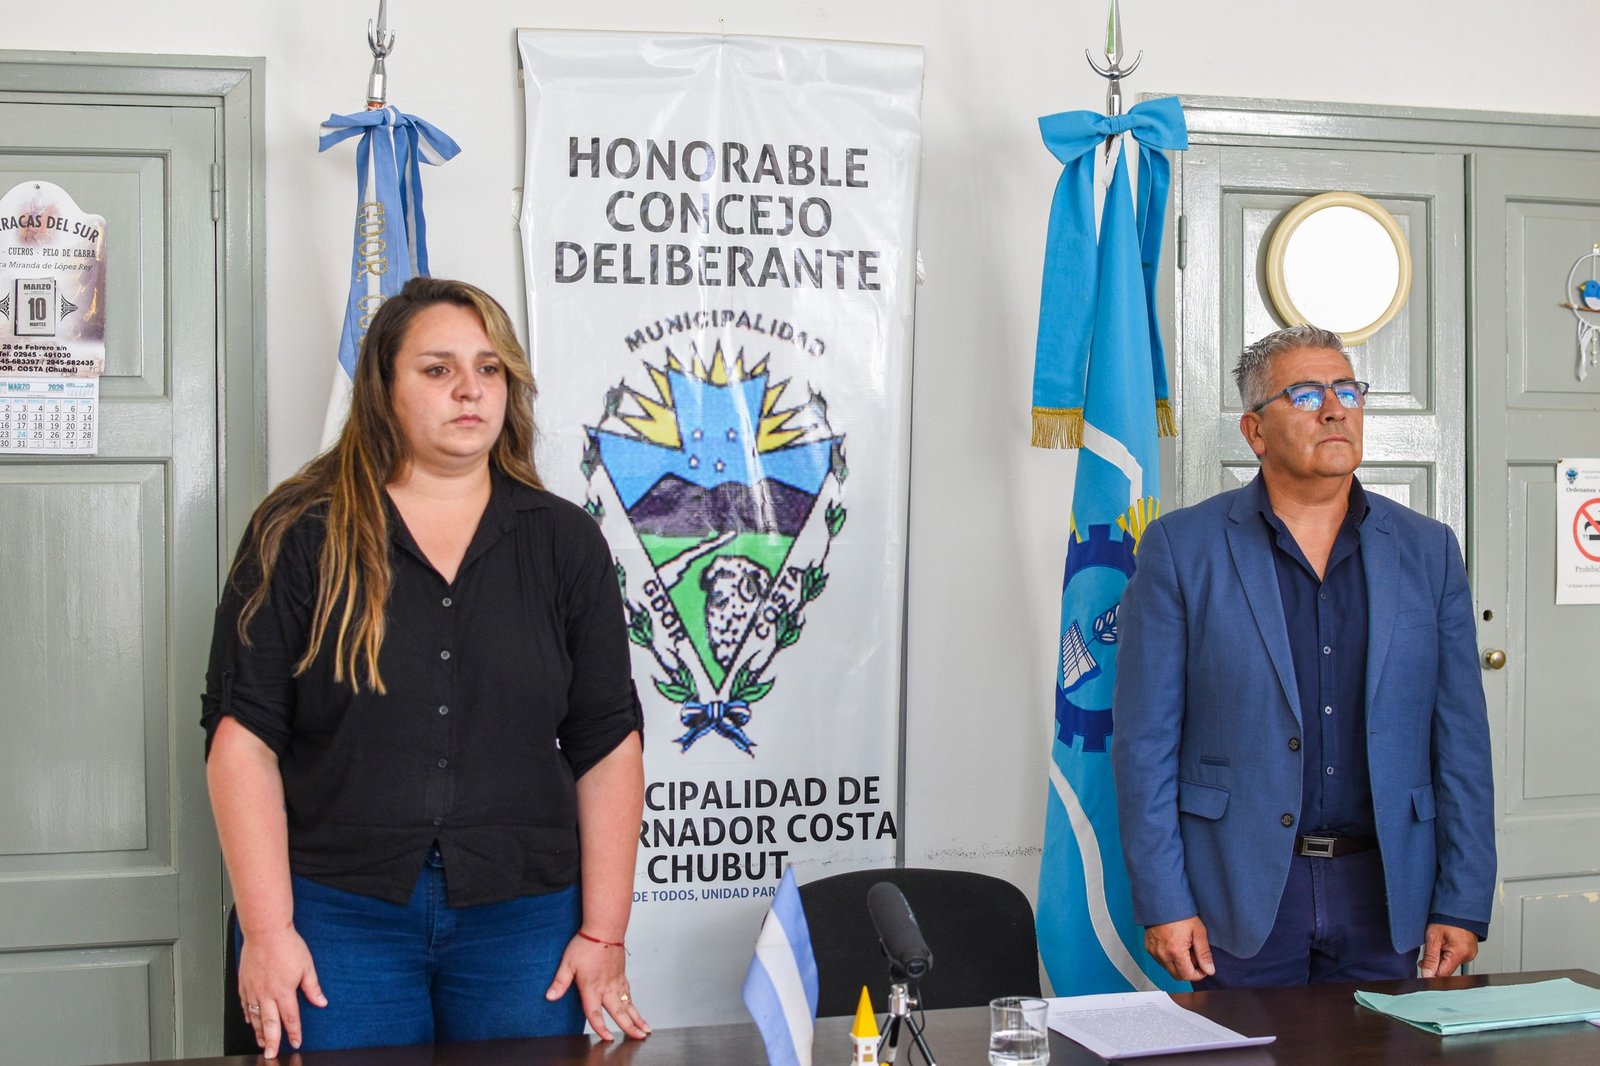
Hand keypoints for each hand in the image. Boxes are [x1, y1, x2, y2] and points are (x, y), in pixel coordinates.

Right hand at [237, 925, 327, 1056]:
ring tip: (262, 1043)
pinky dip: (247, 1015)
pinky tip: (249, 1021)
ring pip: (255, 1017)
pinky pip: (244, 1004)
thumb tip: (321, 1001)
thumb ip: (313, 987)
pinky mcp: (244, 983)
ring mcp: (253, 990)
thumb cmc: (286, 945)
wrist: (265, 931)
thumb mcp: (307, 966)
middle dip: (272, 1041)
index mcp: (284, 991)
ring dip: (259, 1032)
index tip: (296, 1041)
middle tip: (272, 1054)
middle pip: (270, 1024)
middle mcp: (267, 994)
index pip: (290, 1018)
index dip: (294, 1032)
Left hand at [546, 934, 649, 1040]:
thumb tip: (550, 996)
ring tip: (644, 1029)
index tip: (608, 1038)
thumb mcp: (567, 963)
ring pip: (628, 1004)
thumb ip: (560, 982)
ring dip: (637, 1017)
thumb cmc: (586, 943)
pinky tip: (634, 1007)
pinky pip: (628, 993)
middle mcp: (607, 987)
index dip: (601, 1028)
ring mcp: (616, 981)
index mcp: (592, 987)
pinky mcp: (621, 974)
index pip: (595, 1013)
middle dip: (629, 1027)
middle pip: (619, 1012)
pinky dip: (633, 1003)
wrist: (605, 928)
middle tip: (639, 1037)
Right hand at [1144, 916, 1215, 981]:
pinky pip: (1160, 961)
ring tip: (1183, 948)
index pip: (1188, 976)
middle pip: (1178, 976)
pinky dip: (1168, 958)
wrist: (1162, 901)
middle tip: (1194, 957)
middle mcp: (1162, 954)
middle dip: (1188, 971)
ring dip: (1178, 965)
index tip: (1203, 968)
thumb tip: (1209, 970)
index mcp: (1176, 952)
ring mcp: (1154, 952)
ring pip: (1169, 969)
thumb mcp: (1198, 932)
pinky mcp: (1148, 948)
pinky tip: (1173, 945)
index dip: (1199, 975)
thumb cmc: (1179, 913)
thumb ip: (1204, 954)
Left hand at [1419, 923, 1477, 977]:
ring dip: (1441, 957)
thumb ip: (1430, 958)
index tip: (1423, 966)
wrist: (1458, 907)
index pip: (1443, 974)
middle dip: (1435, 963)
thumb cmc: (1446, 918)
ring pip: (1450, 963)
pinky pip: (1456, 957)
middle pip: (1447, 969)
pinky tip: (1444, 943)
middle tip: (1429, 949)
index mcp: (1460, 953)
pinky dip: (1447, 953)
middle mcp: (1468, 955)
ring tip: (1438, 942)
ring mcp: (1470, 953)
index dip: (1431, 972)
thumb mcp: (1433, 937)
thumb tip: (1427, 975)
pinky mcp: (1469, 951)